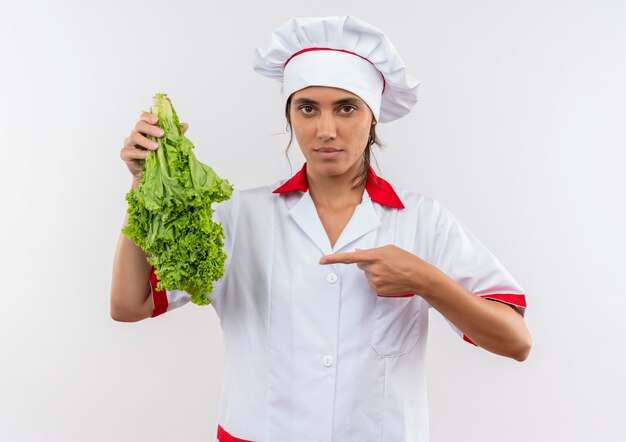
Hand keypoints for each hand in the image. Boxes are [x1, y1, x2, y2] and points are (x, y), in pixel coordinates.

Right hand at [120, 112, 188, 180]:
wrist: (151, 174)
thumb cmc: (158, 157)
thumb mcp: (168, 145)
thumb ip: (174, 134)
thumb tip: (185, 125)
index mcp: (144, 129)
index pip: (143, 118)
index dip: (148, 117)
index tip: (157, 120)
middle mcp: (135, 134)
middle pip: (139, 125)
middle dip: (150, 128)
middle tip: (161, 133)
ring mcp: (129, 143)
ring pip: (134, 137)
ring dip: (146, 141)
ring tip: (156, 147)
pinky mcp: (125, 154)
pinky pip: (130, 151)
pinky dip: (139, 153)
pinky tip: (147, 155)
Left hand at [319, 245, 439, 296]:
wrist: (420, 277)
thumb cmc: (406, 260)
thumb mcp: (389, 250)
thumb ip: (371, 251)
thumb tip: (357, 253)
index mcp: (375, 256)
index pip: (350, 257)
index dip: (334, 259)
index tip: (322, 260)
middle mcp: (372, 269)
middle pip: (360, 265)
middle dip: (368, 263)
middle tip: (385, 263)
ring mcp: (375, 281)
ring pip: (367, 275)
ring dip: (375, 272)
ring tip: (391, 271)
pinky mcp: (378, 290)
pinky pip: (372, 283)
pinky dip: (379, 280)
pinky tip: (391, 279)